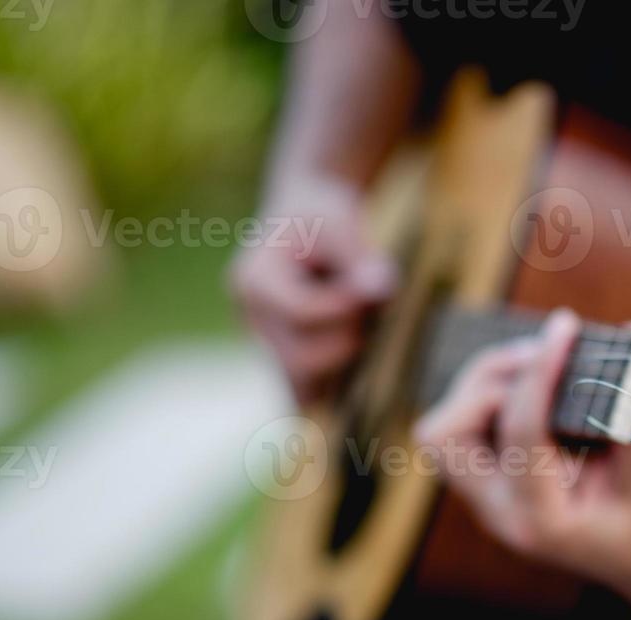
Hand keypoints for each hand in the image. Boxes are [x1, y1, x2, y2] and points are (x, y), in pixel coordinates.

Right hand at [229, 175, 397, 403]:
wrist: (302, 219)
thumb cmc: (320, 216)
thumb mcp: (339, 221)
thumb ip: (359, 258)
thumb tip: (380, 288)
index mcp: (252, 279)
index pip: (301, 313)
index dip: (345, 308)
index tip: (373, 286)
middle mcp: (249, 318)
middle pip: (299, 360)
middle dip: (346, 341)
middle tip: (371, 312)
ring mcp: (261, 345)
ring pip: (302, 388)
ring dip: (344, 365)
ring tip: (362, 327)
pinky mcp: (280, 360)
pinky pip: (306, 393)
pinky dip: (336, 381)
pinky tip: (356, 353)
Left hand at [413, 310, 630, 617]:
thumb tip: (630, 333)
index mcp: (538, 519)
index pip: (519, 431)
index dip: (541, 371)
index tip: (567, 328)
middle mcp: (499, 513)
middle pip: (447, 432)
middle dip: (490, 381)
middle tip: (546, 352)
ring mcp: (488, 501)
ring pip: (447, 428)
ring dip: (488, 384)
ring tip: (544, 359)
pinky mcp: (492, 484)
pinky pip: (468, 428)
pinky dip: (497, 396)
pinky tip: (542, 381)